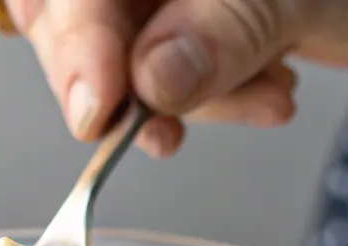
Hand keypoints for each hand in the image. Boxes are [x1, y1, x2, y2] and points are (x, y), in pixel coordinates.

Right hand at [5, 0, 347, 156]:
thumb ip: (225, 27)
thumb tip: (147, 83)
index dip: (77, 38)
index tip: (99, 110)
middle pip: (76, 14)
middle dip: (116, 78)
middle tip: (151, 129)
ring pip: (123, 56)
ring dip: (184, 100)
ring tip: (266, 98)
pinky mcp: (201, 27)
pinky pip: (167, 78)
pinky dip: (213, 104)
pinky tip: (272, 96)